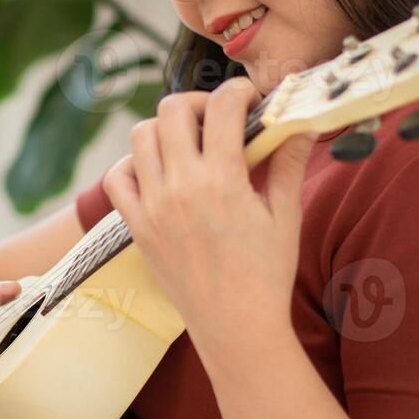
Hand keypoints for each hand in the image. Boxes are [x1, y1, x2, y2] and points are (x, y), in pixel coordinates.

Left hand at [102, 77, 315, 369]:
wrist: (235, 327)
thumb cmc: (266, 274)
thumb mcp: (285, 216)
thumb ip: (289, 163)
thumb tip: (302, 123)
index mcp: (222, 180)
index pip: (222, 107)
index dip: (239, 91)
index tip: (250, 99)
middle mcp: (180, 187)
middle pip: (172, 110)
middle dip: (198, 102)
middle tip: (217, 118)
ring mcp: (152, 206)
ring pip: (140, 136)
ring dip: (164, 129)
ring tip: (189, 143)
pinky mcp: (136, 226)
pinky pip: (116, 178)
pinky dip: (132, 164)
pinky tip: (158, 171)